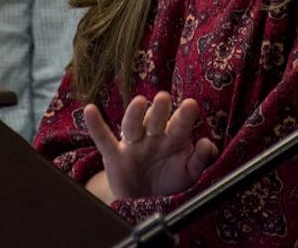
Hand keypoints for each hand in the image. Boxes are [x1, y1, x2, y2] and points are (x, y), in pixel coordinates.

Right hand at [84, 91, 217, 199]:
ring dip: (134, 114)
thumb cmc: (171, 179)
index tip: (190, 104)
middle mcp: (152, 137)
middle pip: (155, 120)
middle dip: (159, 110)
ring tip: (138, 102)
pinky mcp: (114, 156)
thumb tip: (208, 144)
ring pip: (132, 126)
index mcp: (173, 139)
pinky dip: (95, 125)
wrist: (145, 199)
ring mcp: (133, 144)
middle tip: (163, 98)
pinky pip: (103, 138)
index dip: (184, 116)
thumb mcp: (189, 173)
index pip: (179, 126)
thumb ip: (200, 159)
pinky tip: (90, 110)